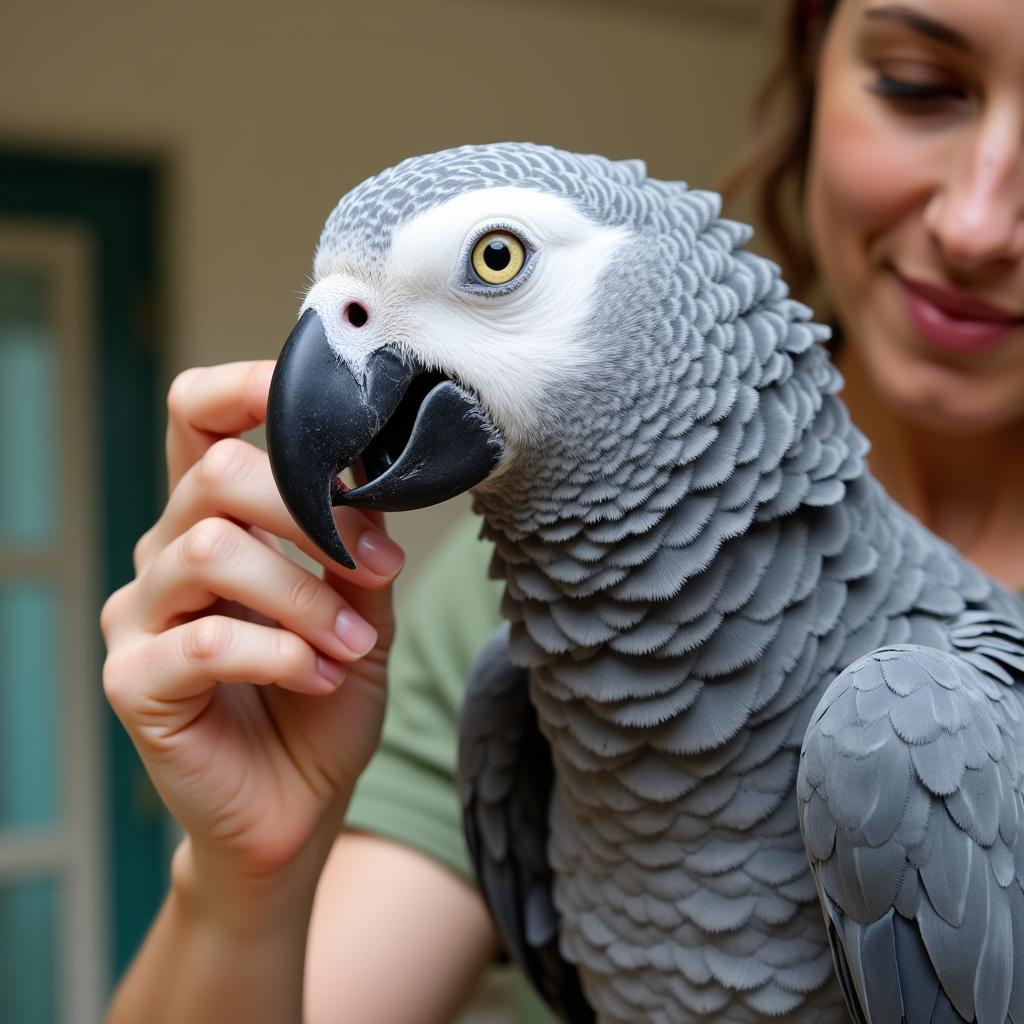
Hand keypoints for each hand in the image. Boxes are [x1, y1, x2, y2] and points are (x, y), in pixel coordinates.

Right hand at [101, 362, 404, 895]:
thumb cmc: (325, 693)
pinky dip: (280, 653)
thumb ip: (356, 541)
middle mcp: (167, 554)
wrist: (297, 803)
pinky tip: (316, 677)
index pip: (198, 418)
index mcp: (217, 520)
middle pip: (217, 474)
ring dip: (305, 596)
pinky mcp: (134, 681)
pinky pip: (204, 641)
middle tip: (375, 571)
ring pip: (211, 550)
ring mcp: (142, 616)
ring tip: (352, 644)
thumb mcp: (360, 606)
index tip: (324, 405)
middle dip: (312, 516)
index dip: (247, 388)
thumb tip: (368, 472)